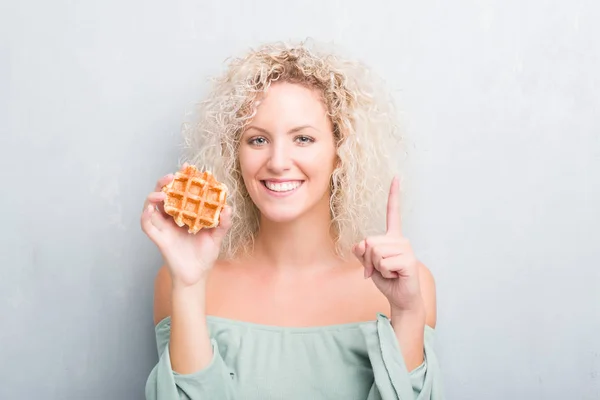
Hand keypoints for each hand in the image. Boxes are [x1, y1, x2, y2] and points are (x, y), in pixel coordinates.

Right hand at [140, 164, 231, 287]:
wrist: (197, 275)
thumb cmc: (205, 254)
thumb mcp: (217, 236)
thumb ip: (223, 223)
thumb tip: (227, 208)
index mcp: (185, 213)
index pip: (180, 192)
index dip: (181, 180)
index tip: (186, 169)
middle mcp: (172, 218)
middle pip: (163, 195)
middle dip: (164, 183)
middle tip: (171, 177)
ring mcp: (164, 227)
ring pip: (151, 207)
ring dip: (154, 197)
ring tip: (161, 194)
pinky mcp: (159, 239)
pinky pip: (147, 226)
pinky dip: (145, 217)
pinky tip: (150, 210)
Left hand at [352, 176, 422, 312]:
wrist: (400, 298)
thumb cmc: (386, 280)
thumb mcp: (368, 264)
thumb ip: (362, 252)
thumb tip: (362, 244)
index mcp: (392, 237)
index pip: (393, 212)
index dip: (394, 195)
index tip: (396, 177)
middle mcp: (401, 239)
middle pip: (370, 241)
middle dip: (368, 259)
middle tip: (379, 269)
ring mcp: (406, 249)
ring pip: (375, 252)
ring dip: (376, 267)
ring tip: (389, 272)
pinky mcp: (408, 260)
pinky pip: (383, 263)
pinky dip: (384, 273)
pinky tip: (395, 276)